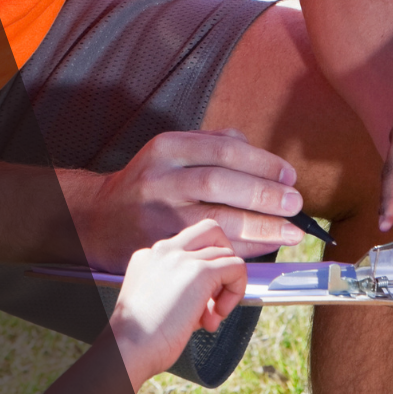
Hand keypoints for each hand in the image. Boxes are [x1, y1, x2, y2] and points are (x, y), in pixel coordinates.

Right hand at [62, 130, 306, 269]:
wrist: (98, 220)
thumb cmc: (147, 185)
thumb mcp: (170, 153)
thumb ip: (212, 146)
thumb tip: (261, 156)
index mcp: (167, 148)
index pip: (224, 150)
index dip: (263, 163)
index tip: (288, 176)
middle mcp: (160, 178)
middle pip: (220, 182)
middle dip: (264, 194)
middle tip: (294, 204)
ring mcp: (158, 214)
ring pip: (216, 218)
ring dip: (260, 226)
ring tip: (288, 230)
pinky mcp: (161, 244)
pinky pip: (210, 245)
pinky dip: (242, 247)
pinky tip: (263, 247)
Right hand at [108, 220, 248, 389]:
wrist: (128, 349)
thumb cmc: (140, 340)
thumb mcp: (158, 305)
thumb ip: (182, 293)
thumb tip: (212, 301)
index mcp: (149, 257)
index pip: (188, 248)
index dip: (202, 274)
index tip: (197, 306)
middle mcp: (163, 250)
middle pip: (210, 231)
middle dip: (222, 260)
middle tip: (217, 294)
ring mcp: (181, 257)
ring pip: (226, 252)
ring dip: (228, 286)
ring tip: (212, 316)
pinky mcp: (199, 271)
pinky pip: (236, 267)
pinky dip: (236, 291)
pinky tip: (217, 316)